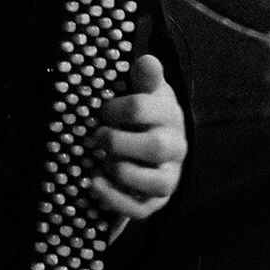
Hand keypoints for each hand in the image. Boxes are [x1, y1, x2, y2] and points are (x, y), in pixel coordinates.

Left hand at [90, 53, 186, 221]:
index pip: (145, 107)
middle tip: (97, 136)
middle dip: (118, 141)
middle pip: (156, 147)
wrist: (150, 147)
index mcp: (170, 115)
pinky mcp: (156, 201)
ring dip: (121, 171)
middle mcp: (176, 147)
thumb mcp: (144, 92)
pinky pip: (140, 208)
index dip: (118, 108)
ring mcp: (169, 177)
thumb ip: (144, 78)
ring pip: (155, 182)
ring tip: (102, 160)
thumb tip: (147, 60)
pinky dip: (114, 198)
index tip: (103, 110)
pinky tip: (93, 183)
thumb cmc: (142, 116)